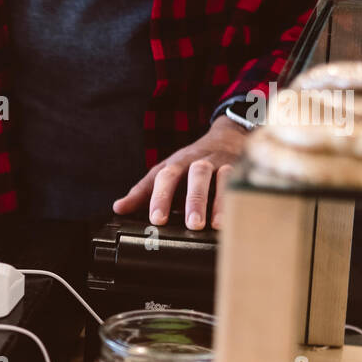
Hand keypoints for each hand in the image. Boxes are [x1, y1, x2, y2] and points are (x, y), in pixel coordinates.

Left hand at [112, 116, 245, 230]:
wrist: (227, 137)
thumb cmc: (191, 163)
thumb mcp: (166, 173)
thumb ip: (143, 192)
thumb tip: (118, 208)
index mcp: (176, 164)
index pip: (164, 177)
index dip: (159, 197)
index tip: (157, 219)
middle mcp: (198, 162)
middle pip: (194, 175)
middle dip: (193, 199)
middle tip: (192, 223)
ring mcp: (222, 163)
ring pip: (221, 177)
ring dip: (219, 201)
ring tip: (215, 224)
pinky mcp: (242, 168)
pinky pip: (242, 181)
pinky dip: (240, 198)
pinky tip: (238, 215)